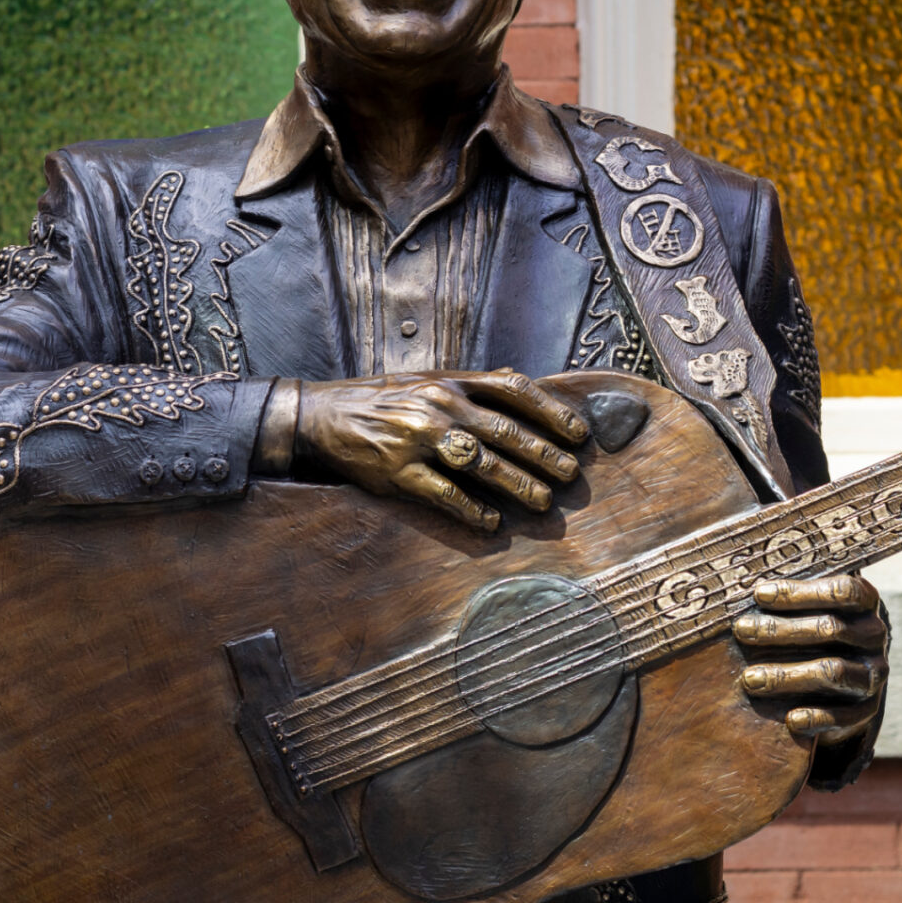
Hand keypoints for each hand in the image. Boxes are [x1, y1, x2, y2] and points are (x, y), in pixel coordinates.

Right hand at [295, 370, 591, 531]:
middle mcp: (440, 405)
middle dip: (544, 455)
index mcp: (452, 381)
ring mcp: (419, 439)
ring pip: (481, 463)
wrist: (323, 416)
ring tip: (542, 502)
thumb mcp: (428, 380)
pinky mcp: (399, 472)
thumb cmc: (384, 400)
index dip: (552, 411)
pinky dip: (471, 509)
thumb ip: (472, 386)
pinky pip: (443, 494)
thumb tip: (520, 386)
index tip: (579, 434)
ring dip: (517, 484)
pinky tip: (491, 522)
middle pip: (505, 431)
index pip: (514, 390)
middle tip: (570, 475)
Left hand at [733, 573, 886, 748]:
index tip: (759, 594)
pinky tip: (790, 719)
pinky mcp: (867, 709)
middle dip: (781, 630)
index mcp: (864, 603)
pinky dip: (816, 717)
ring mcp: (872, 674)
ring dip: (787, 675)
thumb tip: (744, 586)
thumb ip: (787, 597)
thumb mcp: (806, 610)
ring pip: (833, 671)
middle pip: (831, 628)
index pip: (842, 590)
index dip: (800, 592)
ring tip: (750, 679)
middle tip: (742, 631)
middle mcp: (874, 636)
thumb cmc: (811, 633)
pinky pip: (844, 715)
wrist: (842, 684)